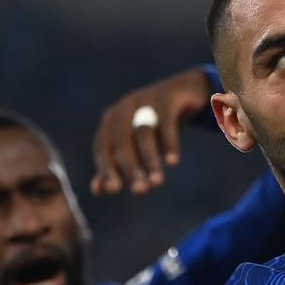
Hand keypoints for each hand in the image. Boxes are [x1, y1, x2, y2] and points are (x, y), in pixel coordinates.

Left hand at [92, 67, 214, 195]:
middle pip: (122, 142)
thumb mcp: (136, 145)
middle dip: (130, 168)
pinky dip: (169, 143)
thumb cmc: (156, 125)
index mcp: (111, 121)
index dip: (106, 168)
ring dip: (150, 160)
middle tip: (141, 191)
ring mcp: (145, 100)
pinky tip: (173, 163)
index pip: (102, 148)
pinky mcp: (168, 97)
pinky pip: (166, 122)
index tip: (114, 190)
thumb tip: (98, 190)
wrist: (185, 94)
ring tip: (158, 182)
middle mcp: (124, 108)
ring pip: (143, 133)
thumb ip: (117, 165)